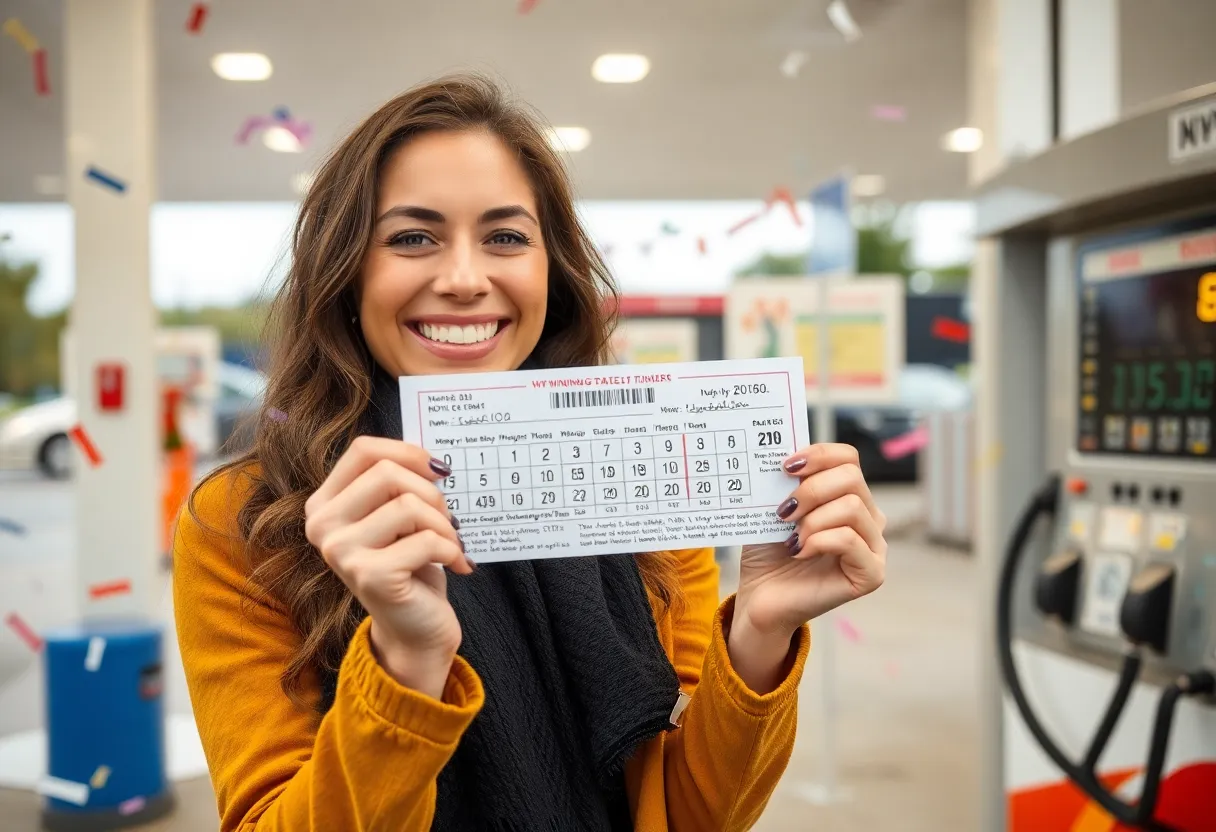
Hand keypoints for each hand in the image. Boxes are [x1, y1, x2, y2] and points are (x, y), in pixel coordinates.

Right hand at [304, 436, 473, 698]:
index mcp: (324, 505)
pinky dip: (452, 549)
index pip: (362, 450)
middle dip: (431, 493)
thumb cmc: (409, 567)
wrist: (414, 631)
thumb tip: (431, 460)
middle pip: (387, 472)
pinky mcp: (371, 576)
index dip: (407, 452)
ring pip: (409, 505)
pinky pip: (427, 540)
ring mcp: (342, 552)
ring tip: (450, 545)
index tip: (437, 471)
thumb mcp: (398, 517)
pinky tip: (455, 564)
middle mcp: (322, 527)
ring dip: (444, 524)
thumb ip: (398, 485)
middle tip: (447, 521)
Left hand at [729, 444, 886, 692]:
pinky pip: (851, 540)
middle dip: (811, 490)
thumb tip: (786, 453)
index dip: (818, 454)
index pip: (848, 457)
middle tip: (784, 512)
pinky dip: (819, 541)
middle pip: (851, 478)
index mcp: (849, 496)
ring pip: (852, 508)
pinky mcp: (872, 574)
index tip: (785, 467)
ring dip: (813, 519)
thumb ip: (786, 482)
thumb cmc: (769, 552)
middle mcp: (869, 518)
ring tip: (792, 537)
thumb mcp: (774, 507)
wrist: (761, 596)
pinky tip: (800, 552)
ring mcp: (874, 547)